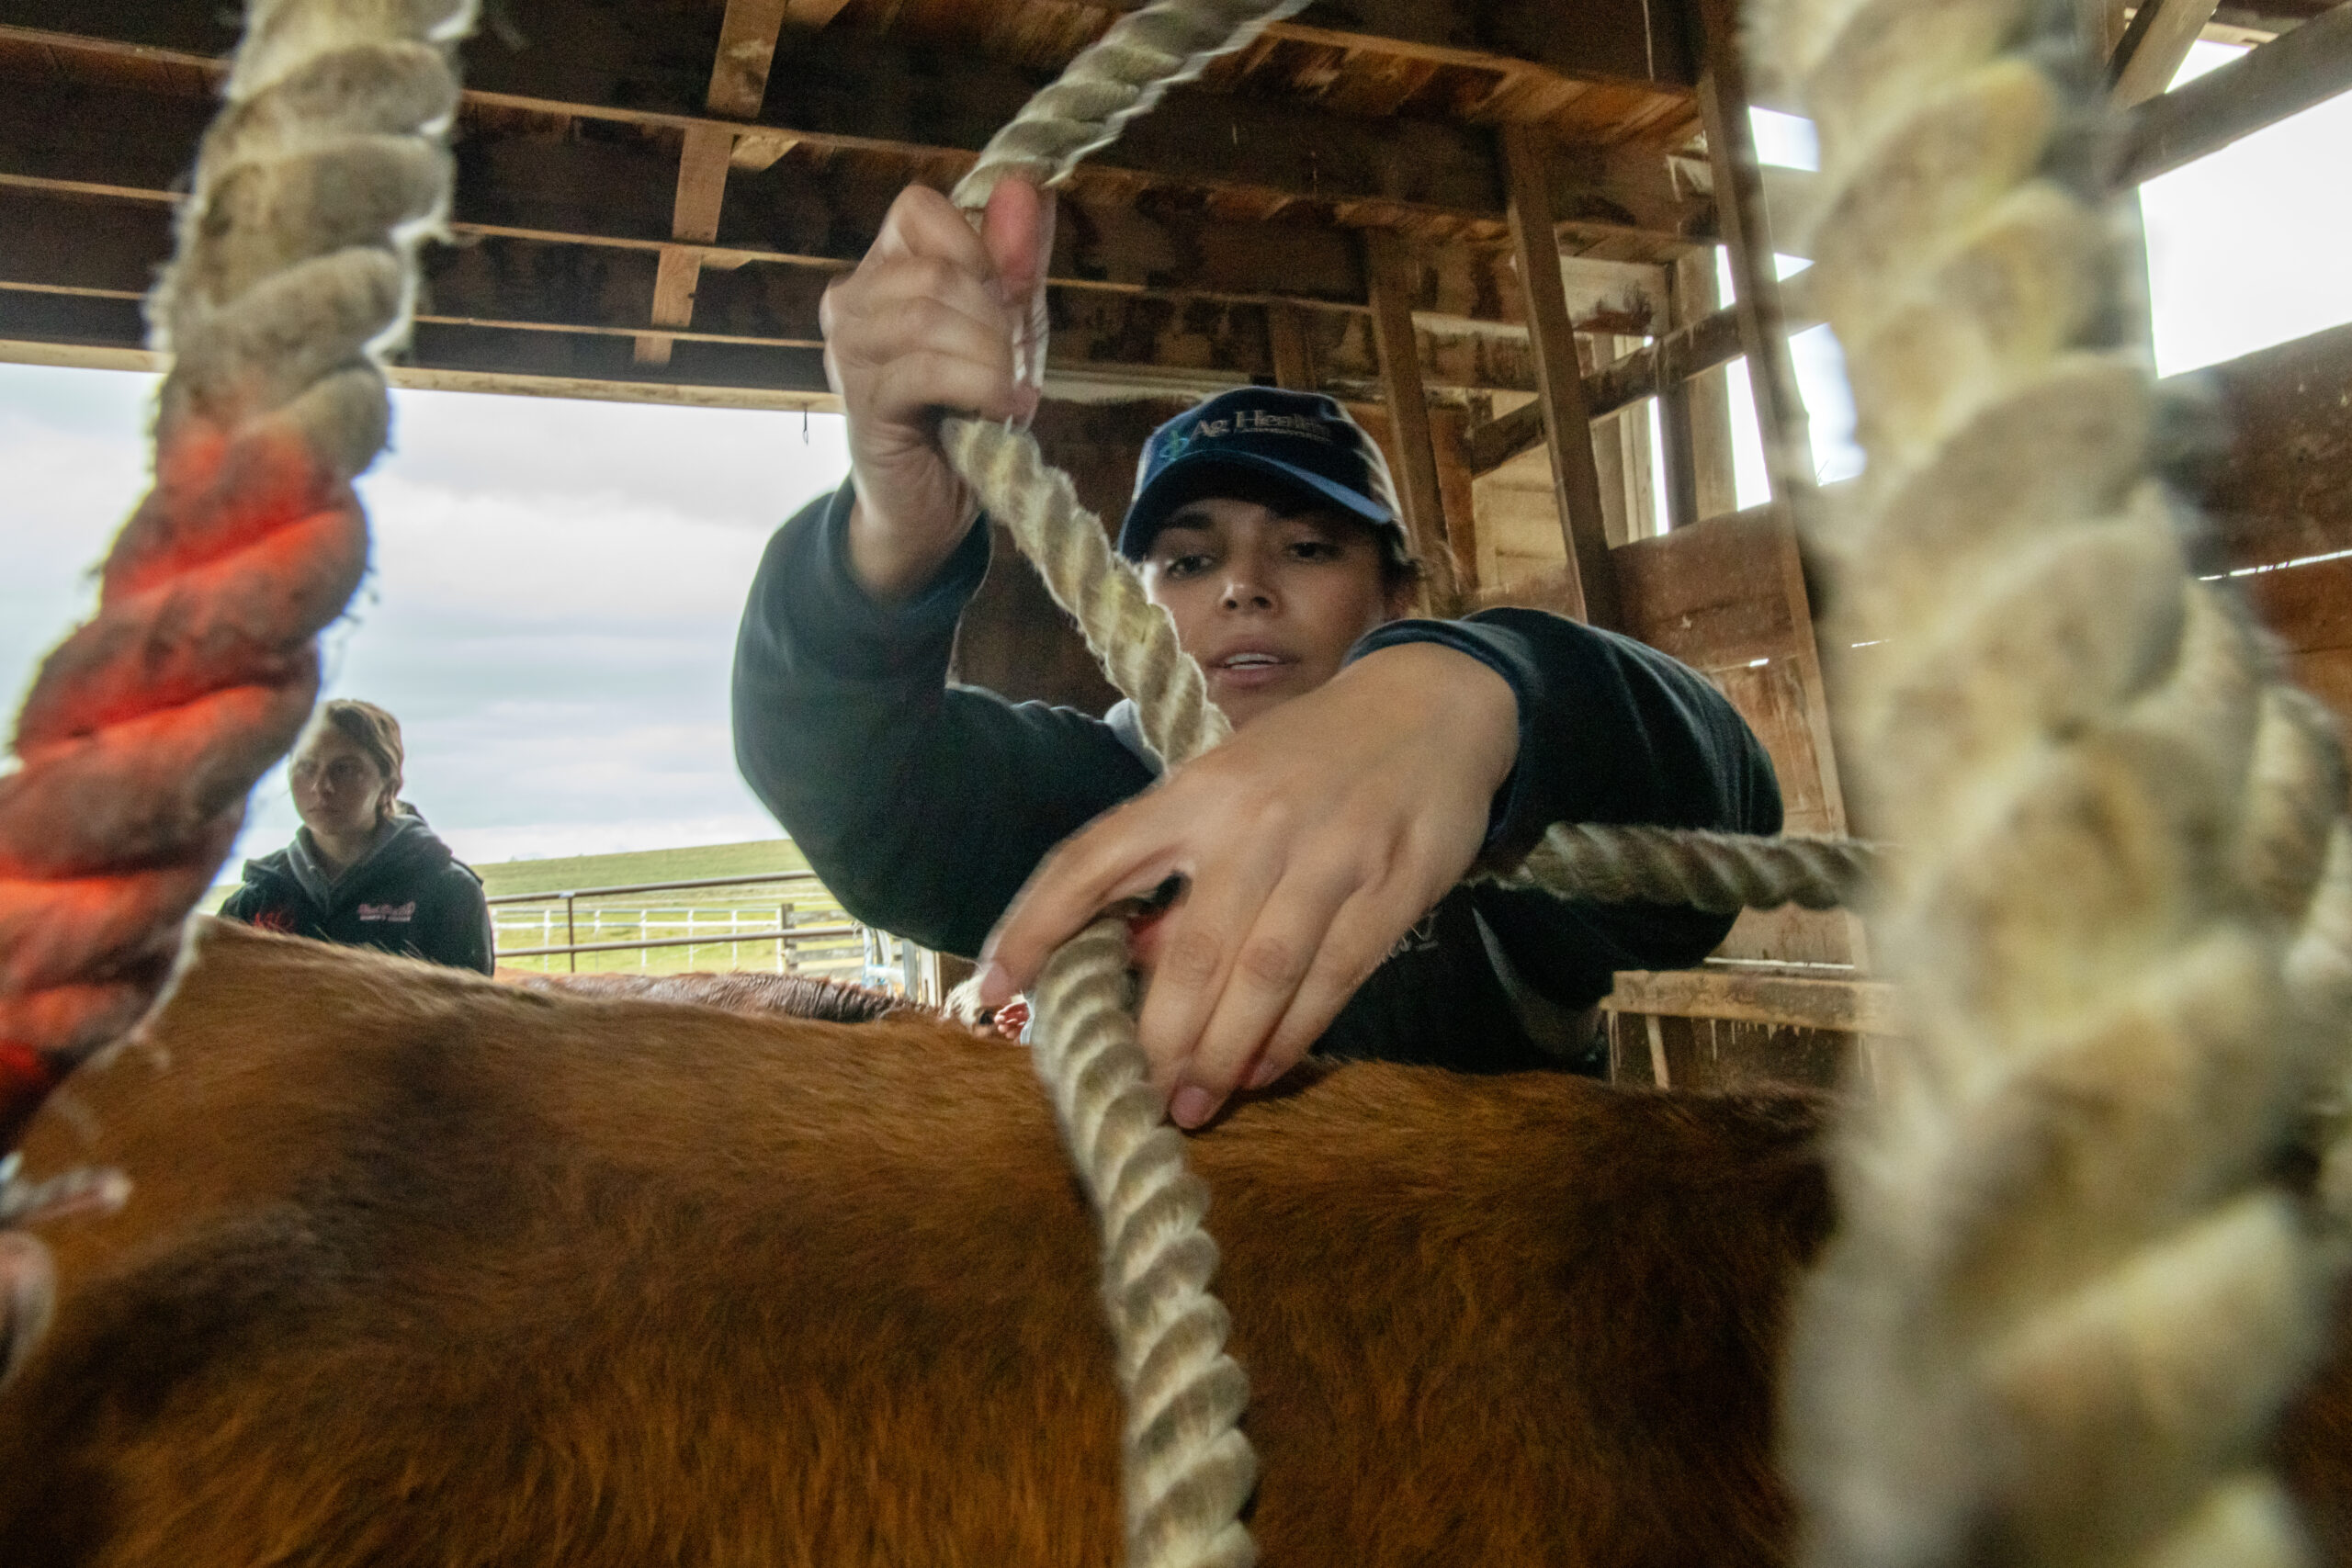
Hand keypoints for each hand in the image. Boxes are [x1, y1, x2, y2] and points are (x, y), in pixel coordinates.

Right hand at [819, 179, 1055, 601]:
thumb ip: (1016, 259)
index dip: (977, 248)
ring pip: (929, 314)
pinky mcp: (862, 400)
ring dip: (990, 356)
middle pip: (934, 268)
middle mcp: (851, 300)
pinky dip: (981, 388)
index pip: (919, 208)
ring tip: (1009, 392)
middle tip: (1016, 364)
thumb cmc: (967, 409)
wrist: (932, 505)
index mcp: (883, 269)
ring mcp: (848, 350)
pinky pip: (926, 370)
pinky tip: (1003, 411)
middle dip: (996, 317)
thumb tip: (1026, 185)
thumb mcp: (1007, 327)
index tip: (1007, 302)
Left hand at [974, 642, 1518, 1126]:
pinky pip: (1333, 978)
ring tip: (1192, 1104)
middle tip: (1135, 1096)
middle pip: (1189, 953)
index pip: (1091, 860)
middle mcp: (1253, 821)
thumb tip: (1133, 965)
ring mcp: (1328, 853)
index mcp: (1194, 790)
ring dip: (1222, 1054)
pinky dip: (1292, 1034)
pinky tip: (1262, 1070)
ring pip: (1262, 976)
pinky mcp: (1393, 884)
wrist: (1432, 705)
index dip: (1034, 925)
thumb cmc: (1307, 760)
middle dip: (1157, 1039)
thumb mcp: (1229, 786)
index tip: (994, 987)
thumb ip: (1179, 867)